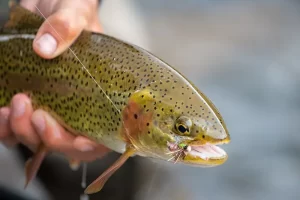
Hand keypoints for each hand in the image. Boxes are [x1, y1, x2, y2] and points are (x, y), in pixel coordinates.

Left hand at [0, 0, 109, 161]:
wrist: (49, 6)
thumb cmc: (73, 11)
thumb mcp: (76, 12)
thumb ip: (66, 26)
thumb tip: (44, 48)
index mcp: (100, 92)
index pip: (102, 133)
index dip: (93, 145)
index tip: (79, 141)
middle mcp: (78, 105)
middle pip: (68, 143)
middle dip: (49, 138)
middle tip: (36, 115)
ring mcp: (53, 106)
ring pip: (38, 139)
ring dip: (22, 132)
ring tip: (12, 108)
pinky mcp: (30, 102)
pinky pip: (15, 127)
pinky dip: (5, 127)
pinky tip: (1, 109)